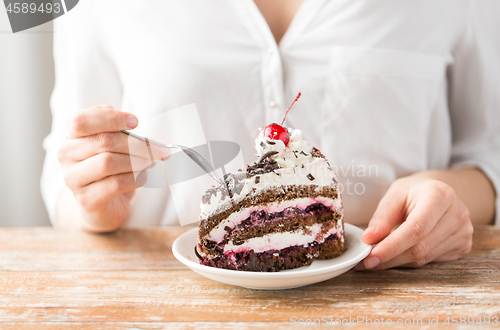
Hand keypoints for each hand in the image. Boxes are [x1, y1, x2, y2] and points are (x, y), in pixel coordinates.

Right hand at [57, 105, 169, 231]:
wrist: (103, 204)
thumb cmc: (110, 167)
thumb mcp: (113, 143)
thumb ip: (119, 130)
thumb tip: (139, 128)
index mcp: (71, 134)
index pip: (83, 120)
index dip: (110, 118)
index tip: (136, 122)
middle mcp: (67, 155)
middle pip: (103, 142)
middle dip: (137, 144)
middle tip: (159, 149)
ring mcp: (73, 179)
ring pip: (108, 163)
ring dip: (137, 161)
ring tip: (152, 162)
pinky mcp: (87, 199)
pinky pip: (116, 184)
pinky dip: (136, 178)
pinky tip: (144, 176)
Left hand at [355, 175, 473, 269]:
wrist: (438, 192)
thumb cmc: (413, 192)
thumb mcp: (394, 195)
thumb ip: (382, 217)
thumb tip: (368, 240)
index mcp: (440, 196)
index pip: (416, 229)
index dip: (392, 246)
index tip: (370, 256)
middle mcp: (457, 215)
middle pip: (420, 247)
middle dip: (390, 257)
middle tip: (367, 262)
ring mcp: (463, 232)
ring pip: (424, 258)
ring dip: (397, 262)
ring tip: (378, 258)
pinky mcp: (463, 246)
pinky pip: (431, 261)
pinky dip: (409, 261)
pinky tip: (397, 255)